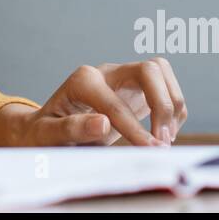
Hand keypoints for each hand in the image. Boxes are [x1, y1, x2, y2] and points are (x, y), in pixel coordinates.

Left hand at [0, 59, 187, 147]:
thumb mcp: (47, 134)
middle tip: (163, 141)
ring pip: (161, 72)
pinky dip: (174, 109)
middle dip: (163, 104)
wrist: (47, 128)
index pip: (116, 103)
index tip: (150, 150)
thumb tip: (102, 123)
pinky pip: (166, 87)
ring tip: (166, 139)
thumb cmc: (45, 132)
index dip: (135, 128)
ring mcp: (123, 77)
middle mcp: (105, 72)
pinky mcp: (136, 89)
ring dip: (172, 104)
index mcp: (82, 81)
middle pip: (149, 69)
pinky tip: (164, 134)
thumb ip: (71, 128)